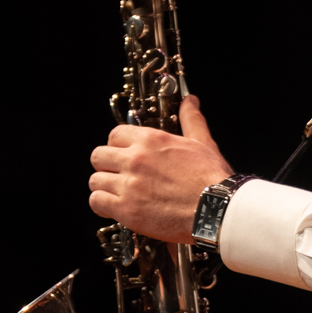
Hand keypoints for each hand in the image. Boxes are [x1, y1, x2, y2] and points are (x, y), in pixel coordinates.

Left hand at [89, 96, 232, 241]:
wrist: (216, 210)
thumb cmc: (211, 179)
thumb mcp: (202, 142)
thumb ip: (191, 120)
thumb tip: (191, 102)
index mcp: (150, 140)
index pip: (114, 134)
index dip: (117, 145)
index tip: (123, 154)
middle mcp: (135, 160)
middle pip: (98, 156)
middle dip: (106, 165)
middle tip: (118, 174)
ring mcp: (128, 185)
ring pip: (95, 181)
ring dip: (103, 186)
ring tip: (116, 192)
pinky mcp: (126, 209)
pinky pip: (96, 202)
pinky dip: (102, 205)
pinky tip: (114, 206)